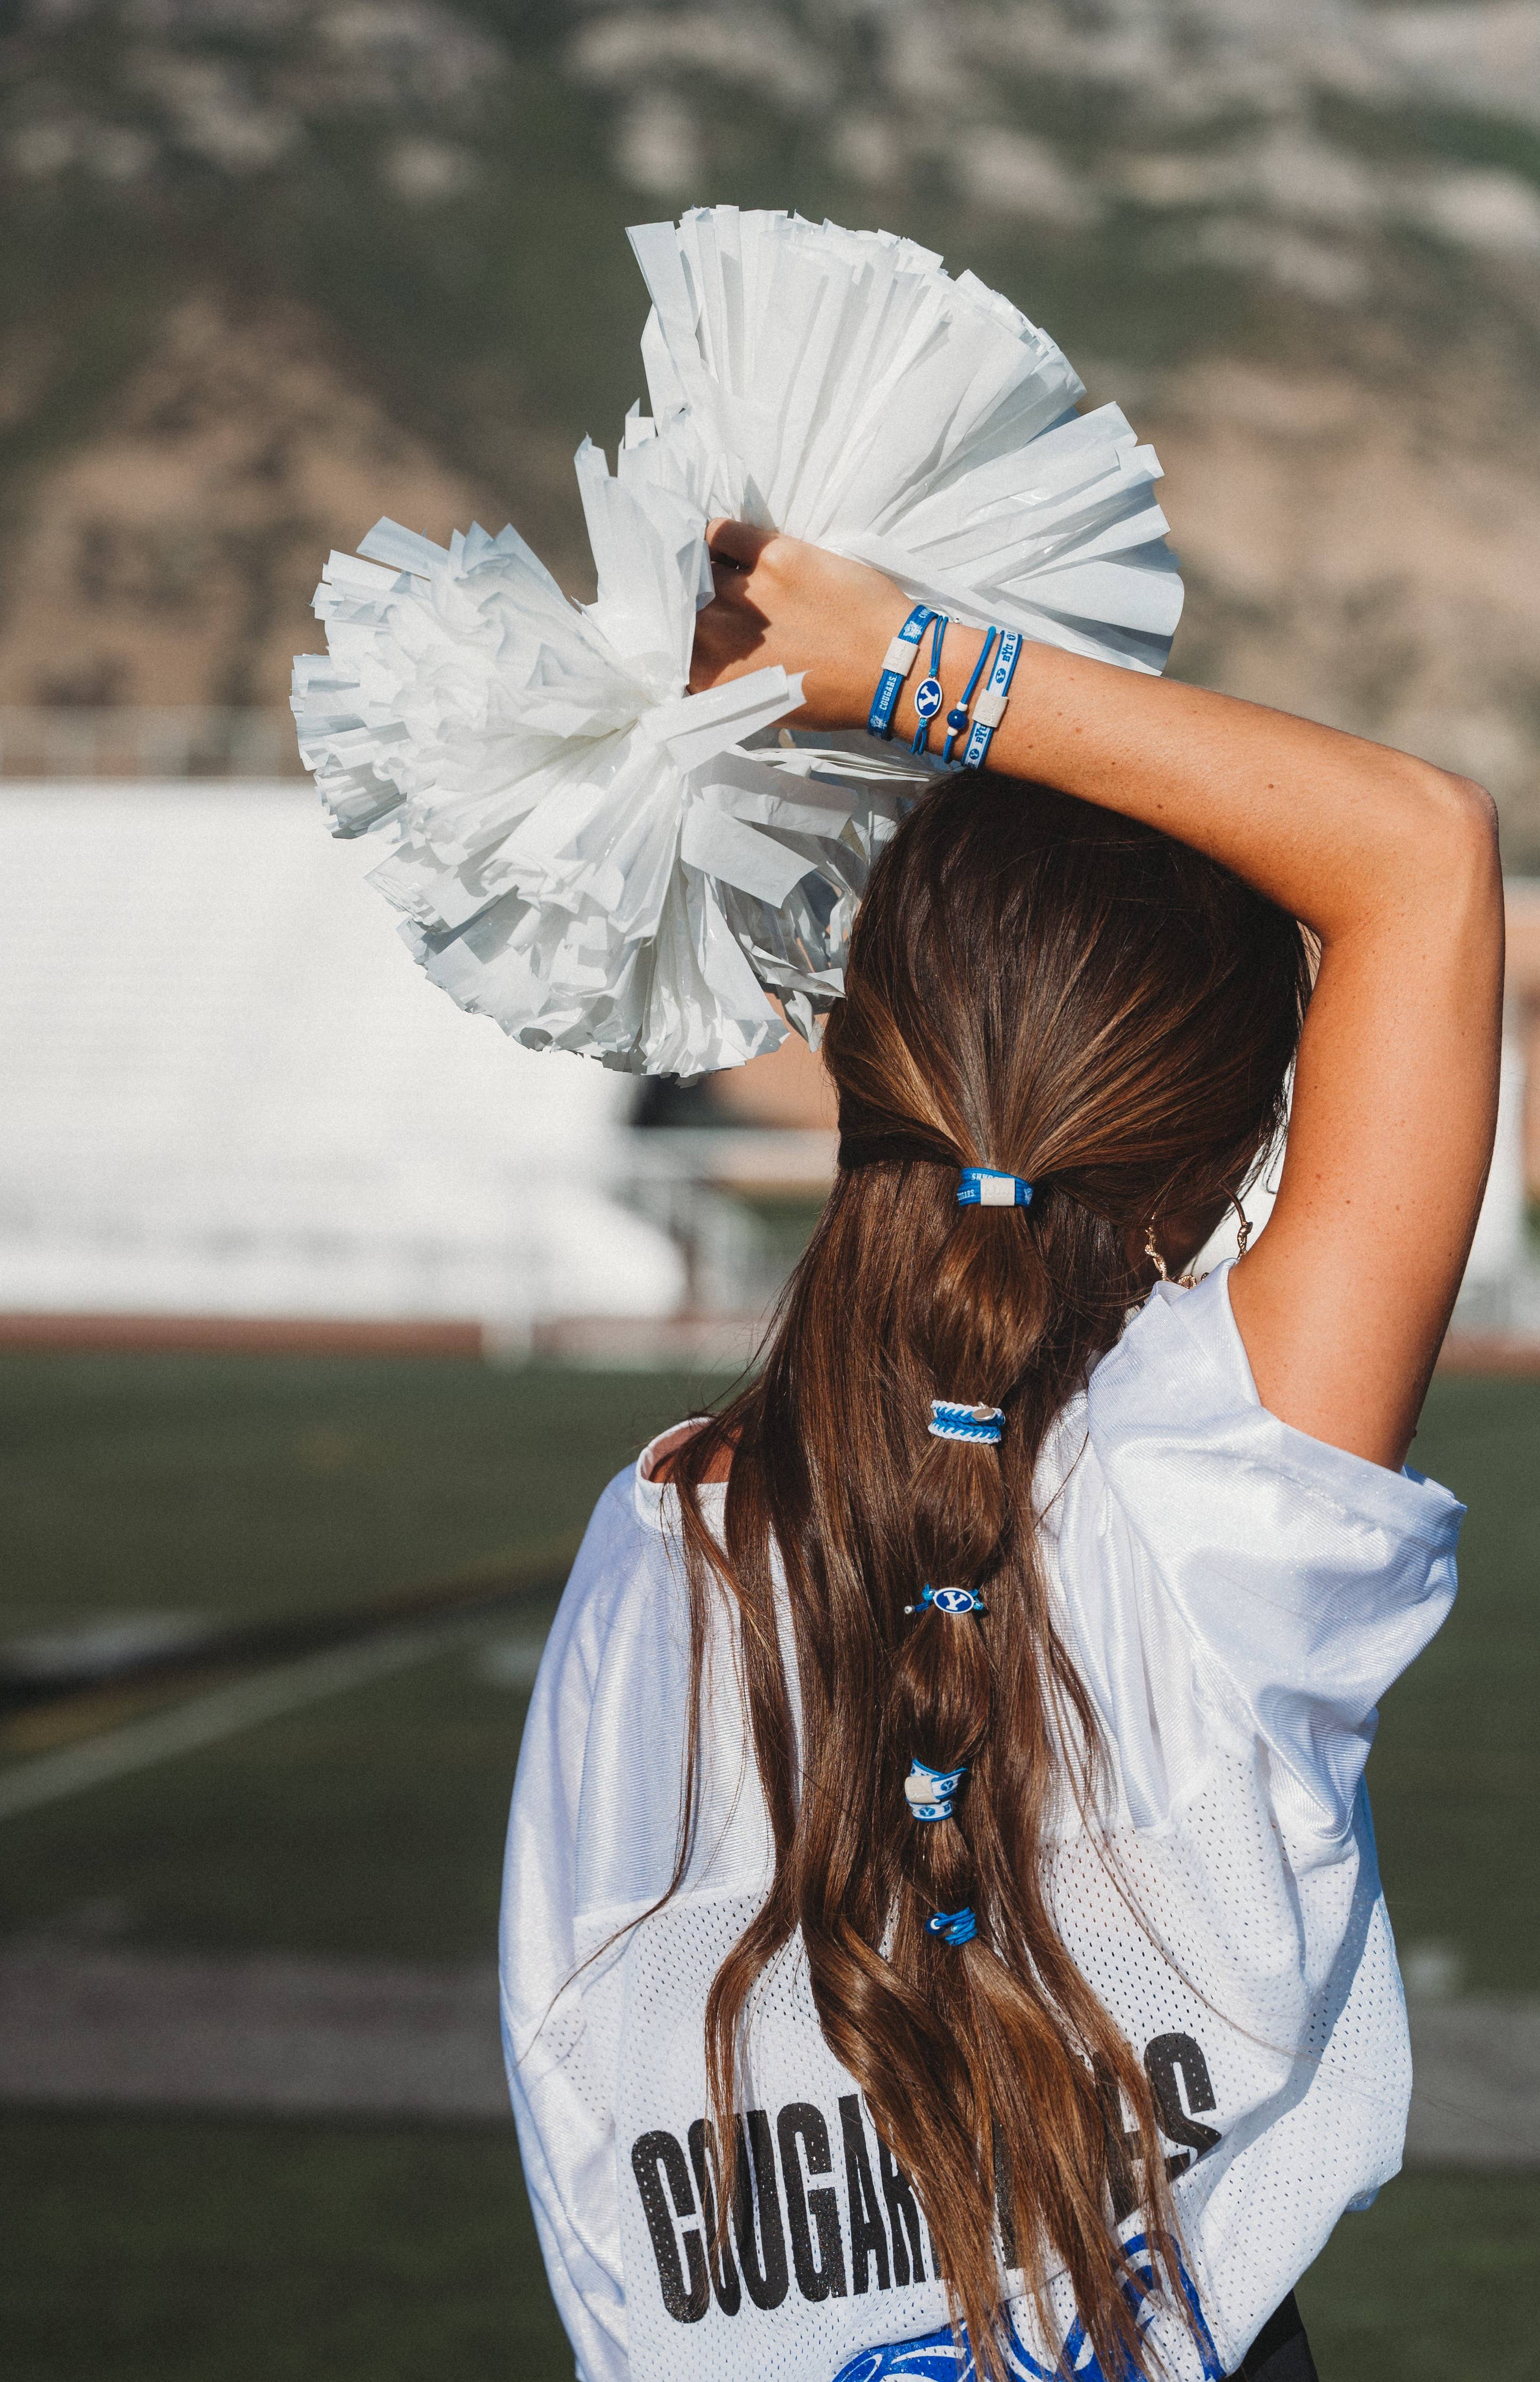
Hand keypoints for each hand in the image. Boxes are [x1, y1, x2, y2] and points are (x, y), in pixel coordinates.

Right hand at [688, 520, 910, 730]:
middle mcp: (715, 633)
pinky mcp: (770, 555)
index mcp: (711, 678)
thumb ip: (723, 683)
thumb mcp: (764, 706)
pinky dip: (719, 536)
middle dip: (683, 595)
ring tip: (717, 565)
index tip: (680, 621)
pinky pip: (722, 531)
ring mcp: (741, 591)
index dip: (671, 629)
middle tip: (700, 590)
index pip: (667, 646)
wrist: (890, 667)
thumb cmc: (833, 696)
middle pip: (676, 600)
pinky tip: (734, 545)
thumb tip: (701, 659)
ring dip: (700, 563)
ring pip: (694, 563)